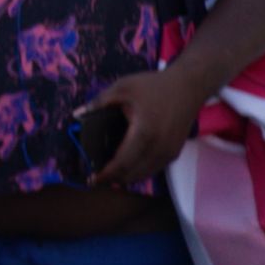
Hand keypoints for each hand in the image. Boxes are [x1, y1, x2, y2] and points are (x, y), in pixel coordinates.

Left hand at [85, 68, 207, 187]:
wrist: (188, 87)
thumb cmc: (154, 86)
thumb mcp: (122, 88)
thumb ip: (98, 103)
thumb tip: (77, 115)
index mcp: (144, 133)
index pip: (122, 163)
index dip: (106, 174)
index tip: (91, 178)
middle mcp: (159, 148)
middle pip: (132, 173)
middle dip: (113, 179)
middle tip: (96, 178)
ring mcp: (169, 152)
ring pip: (144, 174)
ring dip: (126, 177)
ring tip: (108, 174)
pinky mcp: (175, 152)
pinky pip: (154, 169)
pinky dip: (139, 172)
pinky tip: (127, 167)